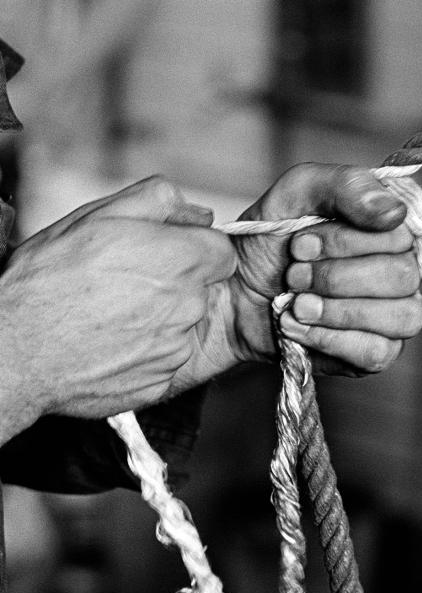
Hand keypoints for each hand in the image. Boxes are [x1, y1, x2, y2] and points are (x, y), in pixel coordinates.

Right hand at [0, 176, 235, 437]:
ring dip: (158, 320)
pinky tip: (110, 344)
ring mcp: (174, 349)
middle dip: (174, 284)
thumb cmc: (49, 281)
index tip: (168, 254)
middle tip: (125, 284)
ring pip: (183, 327)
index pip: (222, 252)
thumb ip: (157, 202)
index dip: (196, 250)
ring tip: (111, 316)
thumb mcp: (96, 217)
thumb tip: (197, 212)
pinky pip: (163, 361)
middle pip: (201, 290)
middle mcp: (186, 307)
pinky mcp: (160, 383)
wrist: (20, 350)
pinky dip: (144, 354)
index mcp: (178, 260)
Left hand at [226, 163, 421, 375]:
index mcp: (390, 229)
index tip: (300, 244)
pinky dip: (332, 340)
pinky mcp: (375, 353)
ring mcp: (394, 315)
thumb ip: (347, 185)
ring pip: (400, 316)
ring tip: (296, 304)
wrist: (233, 296)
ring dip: (336, 311)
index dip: (345, 242)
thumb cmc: (268, 243)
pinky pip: (378, 353)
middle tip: (294, 276)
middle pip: (402, 277)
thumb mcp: (296, 193)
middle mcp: (402, 271)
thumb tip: (394, 211)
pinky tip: (301, 327)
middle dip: (335, 278)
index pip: (399, 234)